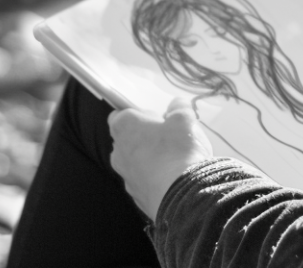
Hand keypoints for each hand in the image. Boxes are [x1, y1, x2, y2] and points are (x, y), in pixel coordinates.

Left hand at [109, 98, 214, 220]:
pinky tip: (174, 179)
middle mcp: (118, 152)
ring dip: (150, 160)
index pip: (119, 115)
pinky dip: (155, 179)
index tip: (157, 118)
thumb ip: (179, 109)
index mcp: (124, 127)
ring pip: (135, 163)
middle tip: (169, 138)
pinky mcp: (136, 197)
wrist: (182, 196)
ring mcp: (125, 177)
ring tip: (174, 160)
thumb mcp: (185, 120)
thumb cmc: (178, 150)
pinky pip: (144, 182)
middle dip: (145, 138)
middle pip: (127, 140)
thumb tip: (176, 105)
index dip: (139, 115)